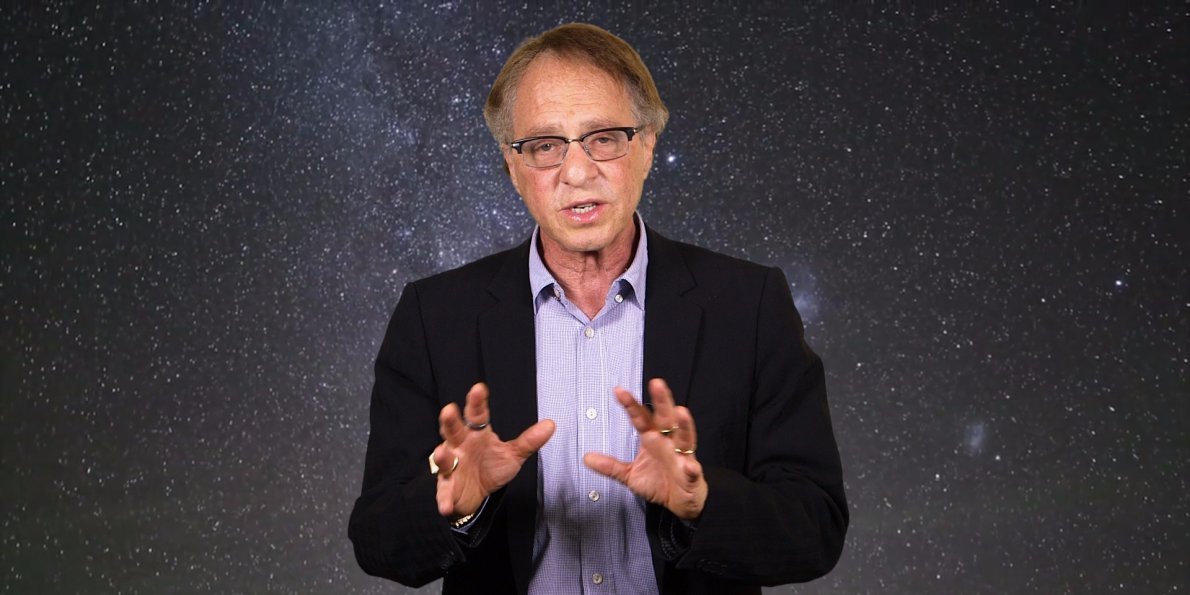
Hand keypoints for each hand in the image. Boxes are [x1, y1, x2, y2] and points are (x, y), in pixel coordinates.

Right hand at [432, 382, 554, 518]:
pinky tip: (447, 506)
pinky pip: (445, 494)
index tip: (479, 388)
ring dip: (442, 456)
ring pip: (444, 459)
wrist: (476, 495)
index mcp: (476, 434)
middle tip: (449, 409)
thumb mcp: (512, 454)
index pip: (477, 415)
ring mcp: (451, 467)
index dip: (477, 402)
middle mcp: (460, 446)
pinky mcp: (447, 489)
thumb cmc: (490, 467)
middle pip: (453, 431)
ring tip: (441, 452)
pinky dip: (445, 500)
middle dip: (450, 421)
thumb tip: (551, 424)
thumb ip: (529, 440)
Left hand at [584, 378, 707, 519]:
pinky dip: (692, 467)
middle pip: (666, 418)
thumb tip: (587, 458)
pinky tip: (690, 465)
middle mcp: (668, 442)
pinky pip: (692, 469)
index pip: (641, 418)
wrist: (679, 501)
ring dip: (684, 425)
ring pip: (685, 437)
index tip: (619, 391)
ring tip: (681, 412)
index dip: (631, 405)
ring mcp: (681, 456)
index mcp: (652, 438)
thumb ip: (610, 466)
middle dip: (662, 401)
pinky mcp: (691, 474)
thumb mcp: (629, 474)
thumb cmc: (658, 481)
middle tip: (657, 383)